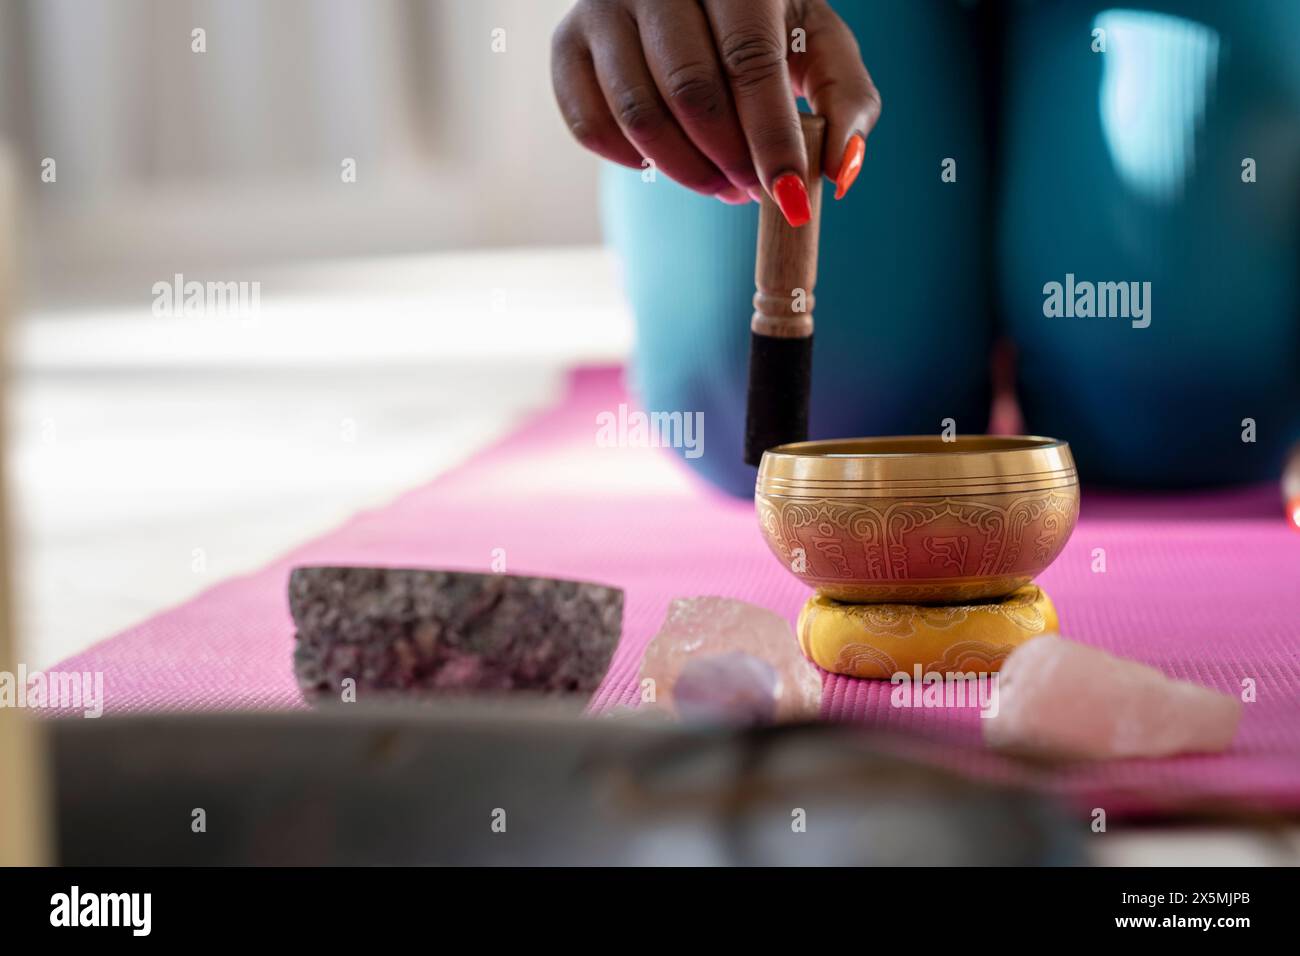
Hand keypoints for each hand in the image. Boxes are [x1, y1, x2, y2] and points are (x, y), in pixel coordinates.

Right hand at [551, 0, 881, 224]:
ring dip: (685, 171)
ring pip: (639, 116)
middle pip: (691, 93)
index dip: (771, 138)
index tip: (791, 198)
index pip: (749, 61)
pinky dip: (630, 161)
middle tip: (752, 190)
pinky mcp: (567, 43)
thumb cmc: (766, 24)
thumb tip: (839, 172)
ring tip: (719, 183)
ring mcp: (603, 8)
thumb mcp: (818, 44)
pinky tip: (662, 160)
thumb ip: (847, 101)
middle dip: (729, 161)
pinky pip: (589, 126)